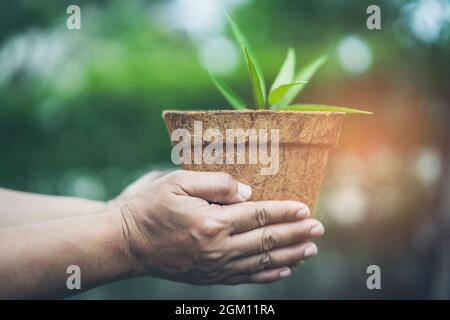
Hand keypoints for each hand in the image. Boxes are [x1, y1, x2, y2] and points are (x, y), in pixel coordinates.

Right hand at [119, 170, 324, 284]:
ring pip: (262, 261)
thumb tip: (249, 192)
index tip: (306, 208)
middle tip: (318, 229)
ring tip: (310, 249)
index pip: (259, 215)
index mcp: (212, 222)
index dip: (285, 212)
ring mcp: (215, 266)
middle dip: (296, 233)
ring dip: (289, 255)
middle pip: (267, 240)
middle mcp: (218, 248)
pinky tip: (283, 269)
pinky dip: (268, 274)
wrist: (126, 243)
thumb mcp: (178, 181)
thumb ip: (216, 183)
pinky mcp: (209, 277)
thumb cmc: (150, 207)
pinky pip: (246, 277)